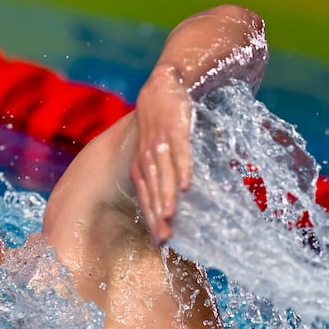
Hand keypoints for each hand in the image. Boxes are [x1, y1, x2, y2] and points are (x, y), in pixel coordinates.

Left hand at [130, 64, 191, 243]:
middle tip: (165, 240)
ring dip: (167, 197)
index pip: (145, 198)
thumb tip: (172, 200)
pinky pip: (180, 153)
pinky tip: (187, 185)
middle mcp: (147, 158)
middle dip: (158, 217)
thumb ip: (159, 174)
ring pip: (163, 175)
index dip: (151, 220)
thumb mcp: (152, 151)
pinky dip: (182, 168)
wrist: (162, 86)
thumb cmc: (158, 124)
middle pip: (153, 192)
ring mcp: (160, 144)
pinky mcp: (175, 131)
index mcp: (140, 166)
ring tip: (171, 218)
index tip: (160, 242)